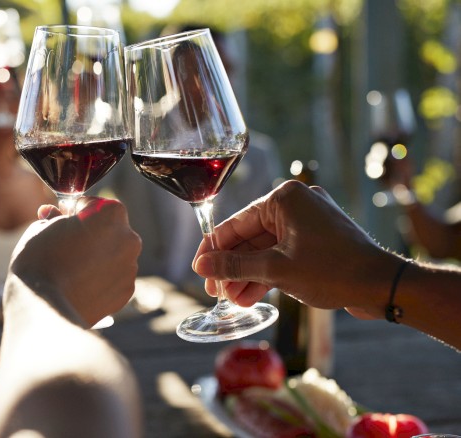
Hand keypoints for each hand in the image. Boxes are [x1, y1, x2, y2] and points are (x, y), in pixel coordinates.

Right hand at [8, 197, 141, 326]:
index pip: (92, 204)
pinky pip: (113, 277)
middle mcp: (129, 238)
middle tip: (65, 244)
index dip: (73, 210)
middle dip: (89, 233)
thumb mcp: (39, 229)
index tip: (61, 219)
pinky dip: (100, 278)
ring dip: (96, 256)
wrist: (45, 309)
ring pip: (112, 254)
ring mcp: (130, 267)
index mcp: (111, 214)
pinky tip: (79, 284)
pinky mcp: (126, 292)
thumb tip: (53, 215)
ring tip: (70, 269)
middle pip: (107, 229)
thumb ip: (53, 219)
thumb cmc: (40, 262)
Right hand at [193, 180, 402, 318]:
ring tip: (234, 302)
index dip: (213, 250)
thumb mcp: (276, 270)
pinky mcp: (316, 241)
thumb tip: (202, 267)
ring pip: (265, 250)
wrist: (383, 286)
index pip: (235, 223)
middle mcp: (295, 205)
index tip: (199, 271)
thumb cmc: (333, 270)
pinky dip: (267, 274)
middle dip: (232, 268)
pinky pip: (282, 255)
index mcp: (284, 199)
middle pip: (249, 238)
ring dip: (248, 275)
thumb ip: (234, 266)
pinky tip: (251, 296)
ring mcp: (307, 223)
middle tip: (216, 293)